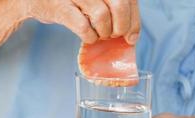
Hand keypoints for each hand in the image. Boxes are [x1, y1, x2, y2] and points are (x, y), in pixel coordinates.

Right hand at [23, 0, 139, 43]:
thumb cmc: (71, 1)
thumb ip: (114, 8)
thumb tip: (133, 35)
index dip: (134, 20)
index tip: (132, 36)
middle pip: (119, 5)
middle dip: (121, 27)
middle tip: (114, 35)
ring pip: (102, 16)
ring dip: (104, 32)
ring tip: (99, 34)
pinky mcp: (59, 6)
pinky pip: (83, 26)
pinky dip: (90, 37)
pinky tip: (89, 37)